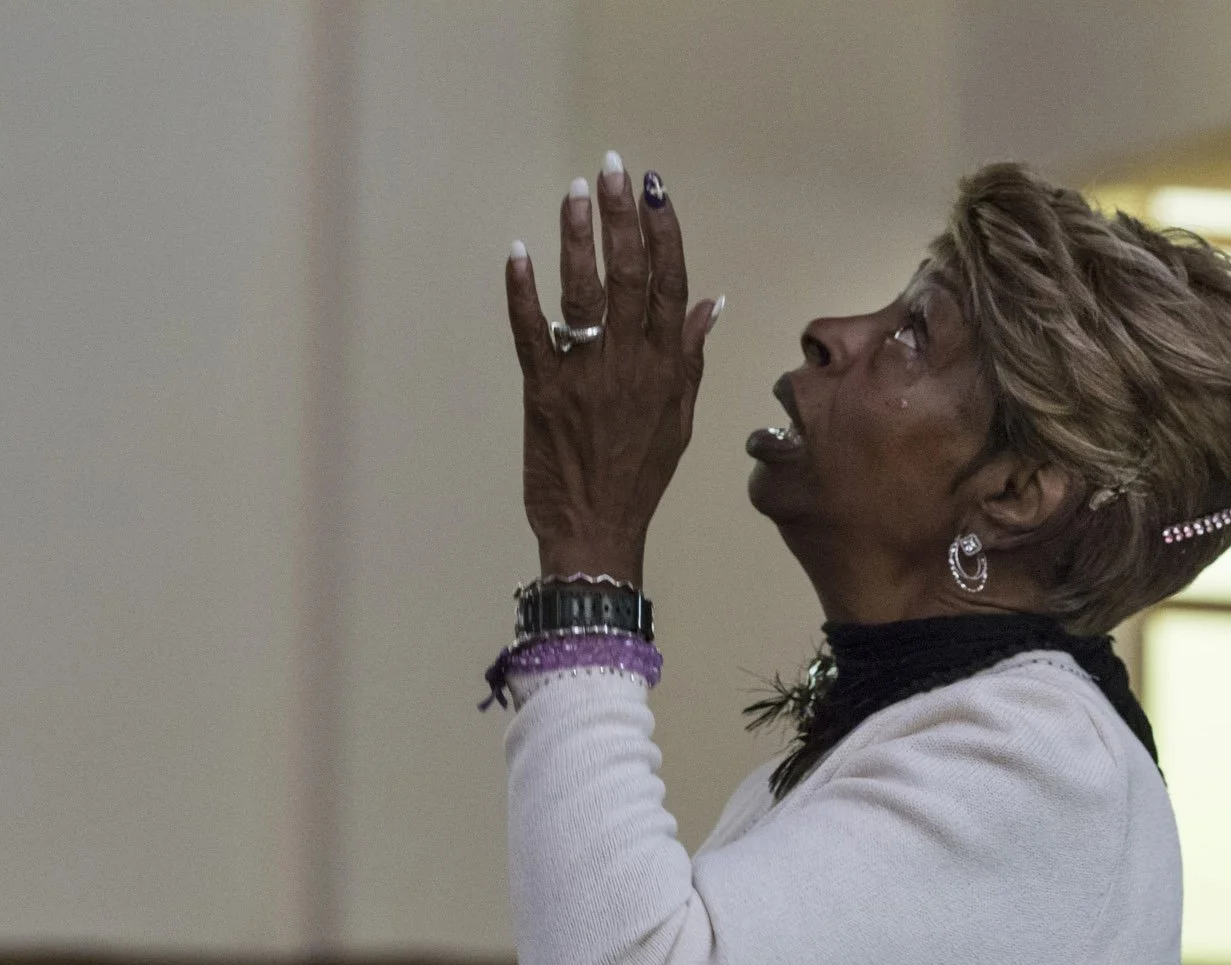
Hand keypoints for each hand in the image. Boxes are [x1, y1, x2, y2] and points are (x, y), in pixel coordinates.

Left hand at [504, 154, 720, 584]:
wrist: (598, 529)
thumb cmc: (639, 475)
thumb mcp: (679, 416)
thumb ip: (690, 356)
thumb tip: (712, 303)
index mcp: (667, 367)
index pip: (672, 284)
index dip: (664, 232)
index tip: (654, 189)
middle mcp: (631, 365)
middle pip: (630, 276)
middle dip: (621, 218)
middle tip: (612, 169)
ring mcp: (586, 377)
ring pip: (585, 295)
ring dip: (578, 240)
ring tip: (574, 191)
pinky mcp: (543, 393)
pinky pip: (531, 334)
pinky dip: (523, 293)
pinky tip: (518, 252)